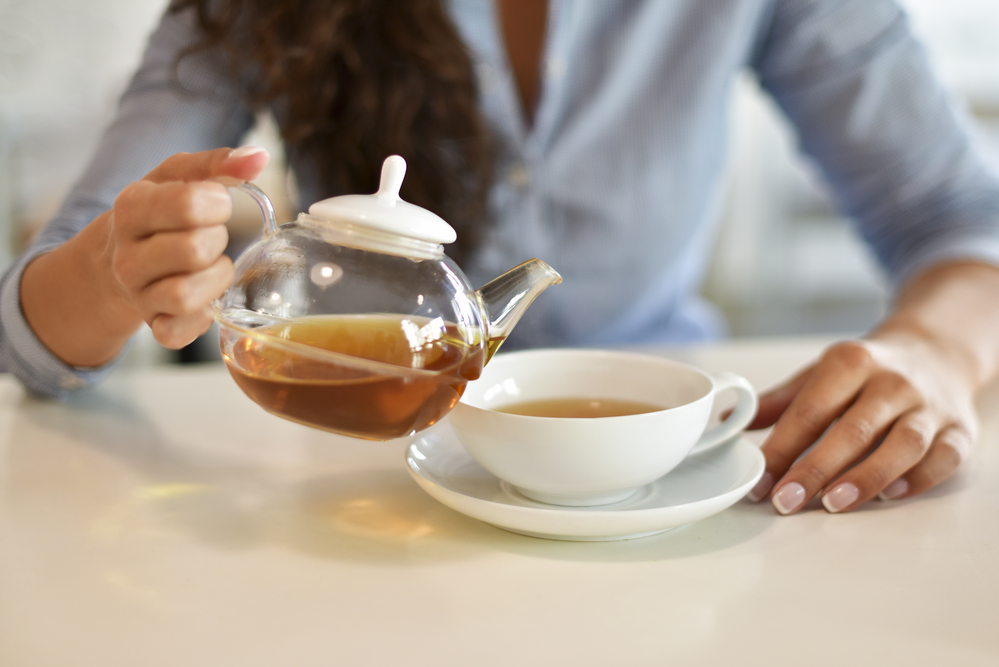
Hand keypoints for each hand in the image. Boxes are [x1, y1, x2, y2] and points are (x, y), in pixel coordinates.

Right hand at [21, 146, 269, 366]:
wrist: (116, 257)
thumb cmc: (159, 212)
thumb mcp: (178, 177)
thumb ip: (218, 163)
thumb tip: (258, 157)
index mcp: (131, 208)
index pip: (188, 204)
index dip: (217, 204)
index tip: (216, 204)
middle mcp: (126, 255)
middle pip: (194, 251)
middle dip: (218, 240)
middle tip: (213, 236)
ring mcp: (137, 294)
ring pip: (187, 295)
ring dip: (216, 278)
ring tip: (213, 265)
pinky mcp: (151, 325)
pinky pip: (180, 332)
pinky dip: (202, 318)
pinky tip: (205, 298)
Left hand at [746, 333, 977, 513]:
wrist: (936, 351)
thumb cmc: (866, 371)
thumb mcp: (820, 374)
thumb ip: (778, 402)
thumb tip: (727, 421)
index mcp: (850, 363)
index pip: (810, 411)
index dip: (782, 448)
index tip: (760, 482)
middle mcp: (892, 383)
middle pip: (853, 430)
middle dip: (816, 469)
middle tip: (786, 502)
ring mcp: (929, 407)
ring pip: (902, 444)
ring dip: (867, 477)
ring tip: (834, 504)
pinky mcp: (959, 430)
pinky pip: (943, 457)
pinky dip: (919, 479)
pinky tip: (891, 496)